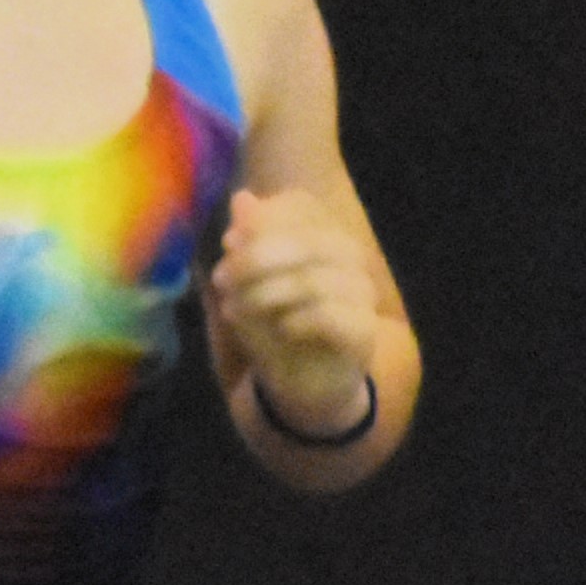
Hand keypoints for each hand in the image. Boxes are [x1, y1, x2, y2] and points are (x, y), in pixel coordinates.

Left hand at [210, 184, 378, 435]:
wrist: (303, 386)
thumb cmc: (275, 326)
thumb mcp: (248, 285)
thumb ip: (248, 244)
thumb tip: (242, 198)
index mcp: (322, 234)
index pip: (300, 205)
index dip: (261, 220)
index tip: (229, 245)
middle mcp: (349, 257)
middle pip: (307, 240)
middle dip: (255, 258)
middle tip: (221, 280)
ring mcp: (362, 294)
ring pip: (314, 280)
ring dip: (264, 294)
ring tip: (234, 310)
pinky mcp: (364, 331)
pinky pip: (329, 316)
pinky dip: (295, 321)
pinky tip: (279, 330)